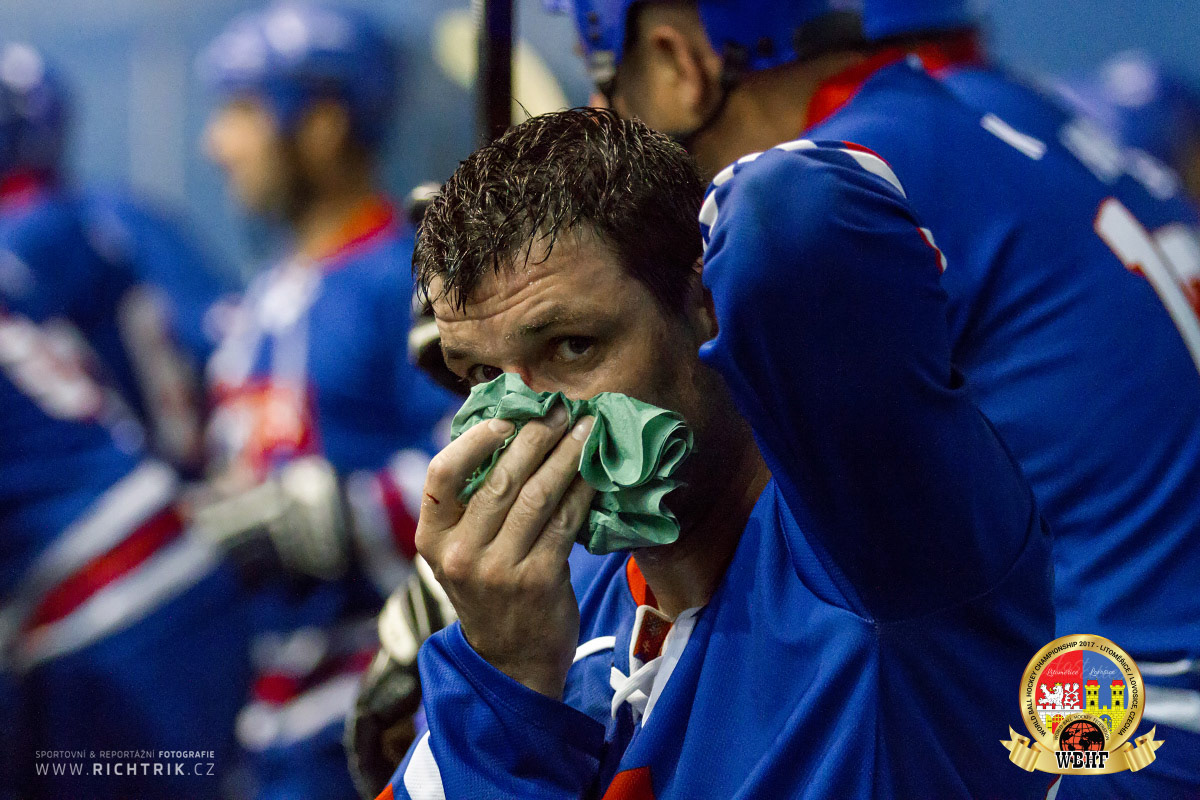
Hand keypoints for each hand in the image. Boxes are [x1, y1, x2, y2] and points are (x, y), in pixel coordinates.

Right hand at [416, 407, 595, 698]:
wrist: (511, 660)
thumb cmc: (490, 589)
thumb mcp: (462, 550)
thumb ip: (473, 502)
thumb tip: (506, 427)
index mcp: (432, 538)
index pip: (441, 475)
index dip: (474, 440)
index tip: (506, 418)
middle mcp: (459, 553)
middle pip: (499, 478)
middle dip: (535, 436)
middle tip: (559, 410)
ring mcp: (497, 569)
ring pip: (536, 494)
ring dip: (565, 455)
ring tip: (584, 429)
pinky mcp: (537, 579)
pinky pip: (565, 520)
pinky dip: (582, 490)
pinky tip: (594, 472)